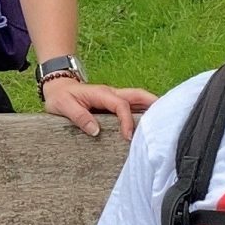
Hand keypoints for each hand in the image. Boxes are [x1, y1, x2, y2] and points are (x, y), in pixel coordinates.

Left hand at [40, 79, 155, 138]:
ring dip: (153, 108)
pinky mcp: (115, 103)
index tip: (128, 137)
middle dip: (154, 104)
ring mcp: (115, 97)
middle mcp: (112, 93)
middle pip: (139, 96)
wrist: (57, 87)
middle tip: (167, 118)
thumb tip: (95, 130)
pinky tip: (152, 123)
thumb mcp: (63, 106)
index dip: (127, 120)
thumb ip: (79, 116)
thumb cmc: (60, 97)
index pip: (121, 105)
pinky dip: (145, 112)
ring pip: (139, 100)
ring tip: (165, 123)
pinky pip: (134, 106)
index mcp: (101, 93)